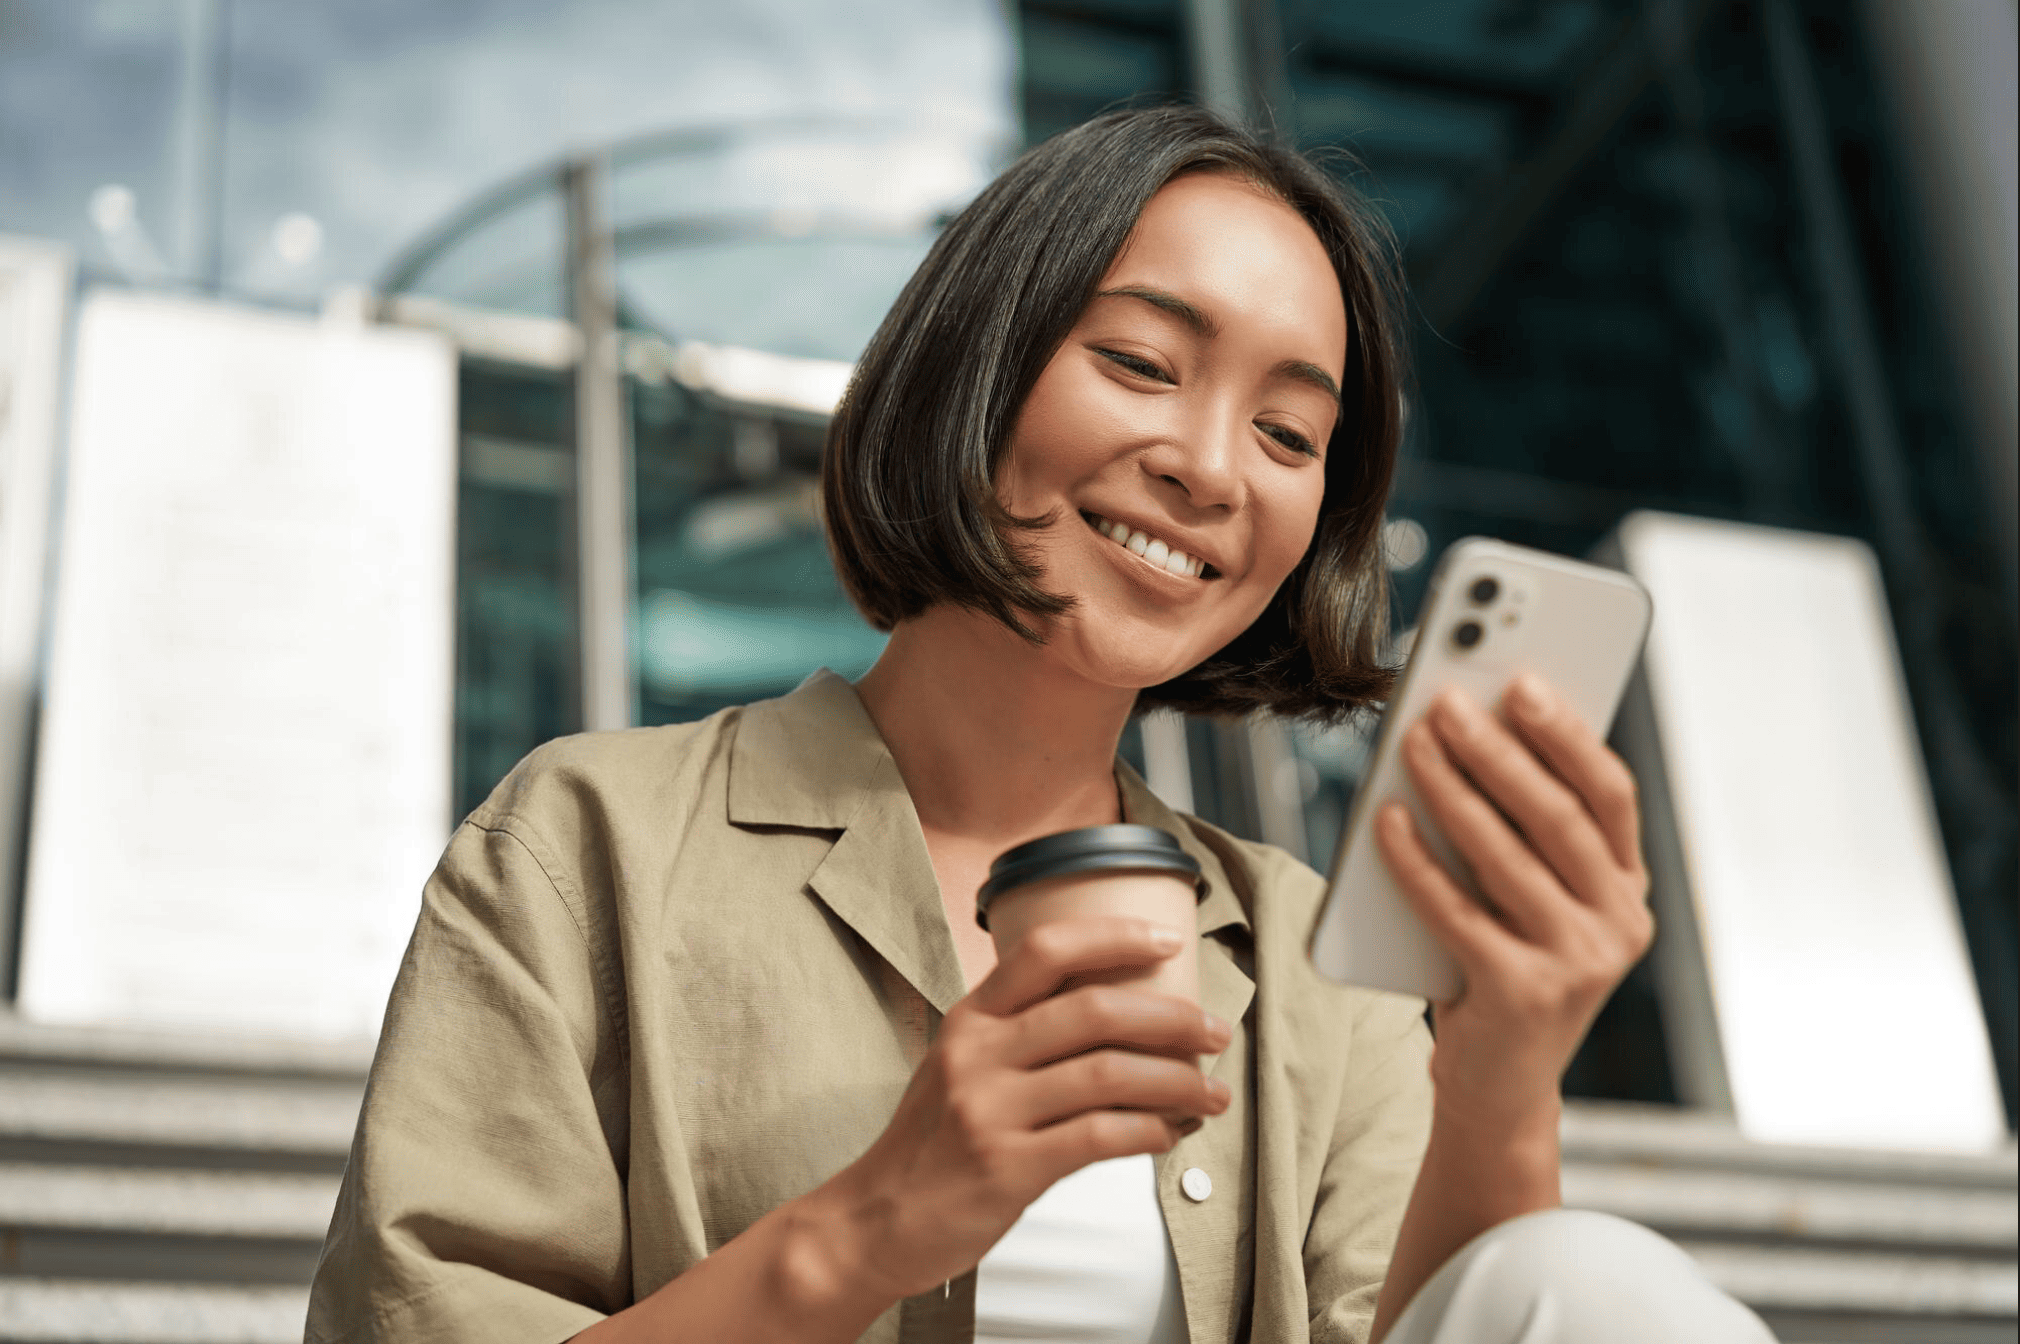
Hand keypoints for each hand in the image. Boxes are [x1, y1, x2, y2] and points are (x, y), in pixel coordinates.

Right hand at [827, 917, 1231, 1301]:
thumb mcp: (961, 1065)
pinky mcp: (1007, 1167)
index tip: (1167, 940)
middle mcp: (978, 1053)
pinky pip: (1099, 1137)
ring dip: (1177, 1082)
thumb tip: (1124, 1018)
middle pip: (1094, 1009)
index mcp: (971, 1018)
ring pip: (1108, 1074)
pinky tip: (1168, 1135)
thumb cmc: (932, 1143)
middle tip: (1215, 1032)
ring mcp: (990, 1110)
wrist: (876, 1221)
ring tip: (1213, 1095)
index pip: (1046, 949)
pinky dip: (1148, 1132)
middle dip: (1172, 1018)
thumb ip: (1023, 1034)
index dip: (1114, 935)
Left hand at [1374, 674, 1652, 1133]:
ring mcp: (1577, 964)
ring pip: (1505, 856)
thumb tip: (1468, 733)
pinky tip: (1386, 818)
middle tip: (1447, 699)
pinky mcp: (1522, 995)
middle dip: (1498, 749)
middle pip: (1555, 816)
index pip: (1608, 793)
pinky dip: (1416, 860)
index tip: (1522, 679)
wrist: (1500, 1087)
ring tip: (1411, 741)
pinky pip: (1456, 910)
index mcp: (1627, 888)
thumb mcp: (1532, 900)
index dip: (1566, 733)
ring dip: (1453, 789)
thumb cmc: (1503, 967)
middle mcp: (1617, 923)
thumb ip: (1521, 833)